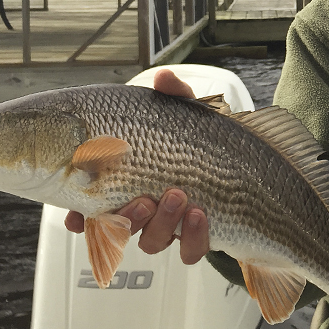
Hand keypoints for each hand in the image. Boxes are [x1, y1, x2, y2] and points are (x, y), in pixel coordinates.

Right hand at [63, 69, 211, 264]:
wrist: (251, 167)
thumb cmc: (207, 140)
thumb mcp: (190, 114)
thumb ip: (174, 96)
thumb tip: (163, 77)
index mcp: (131, 181)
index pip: (93, 204)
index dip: (80, 216)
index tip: (76, 218)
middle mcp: (147, 207)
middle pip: (121, 227)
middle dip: (128, 217)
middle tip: (143, 200)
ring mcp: (172, 226)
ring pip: (153, 241)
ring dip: (162, 223)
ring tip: (178, 196)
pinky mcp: (199, 239)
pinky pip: (190, 251)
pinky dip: (193, 237)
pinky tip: (201, 214)